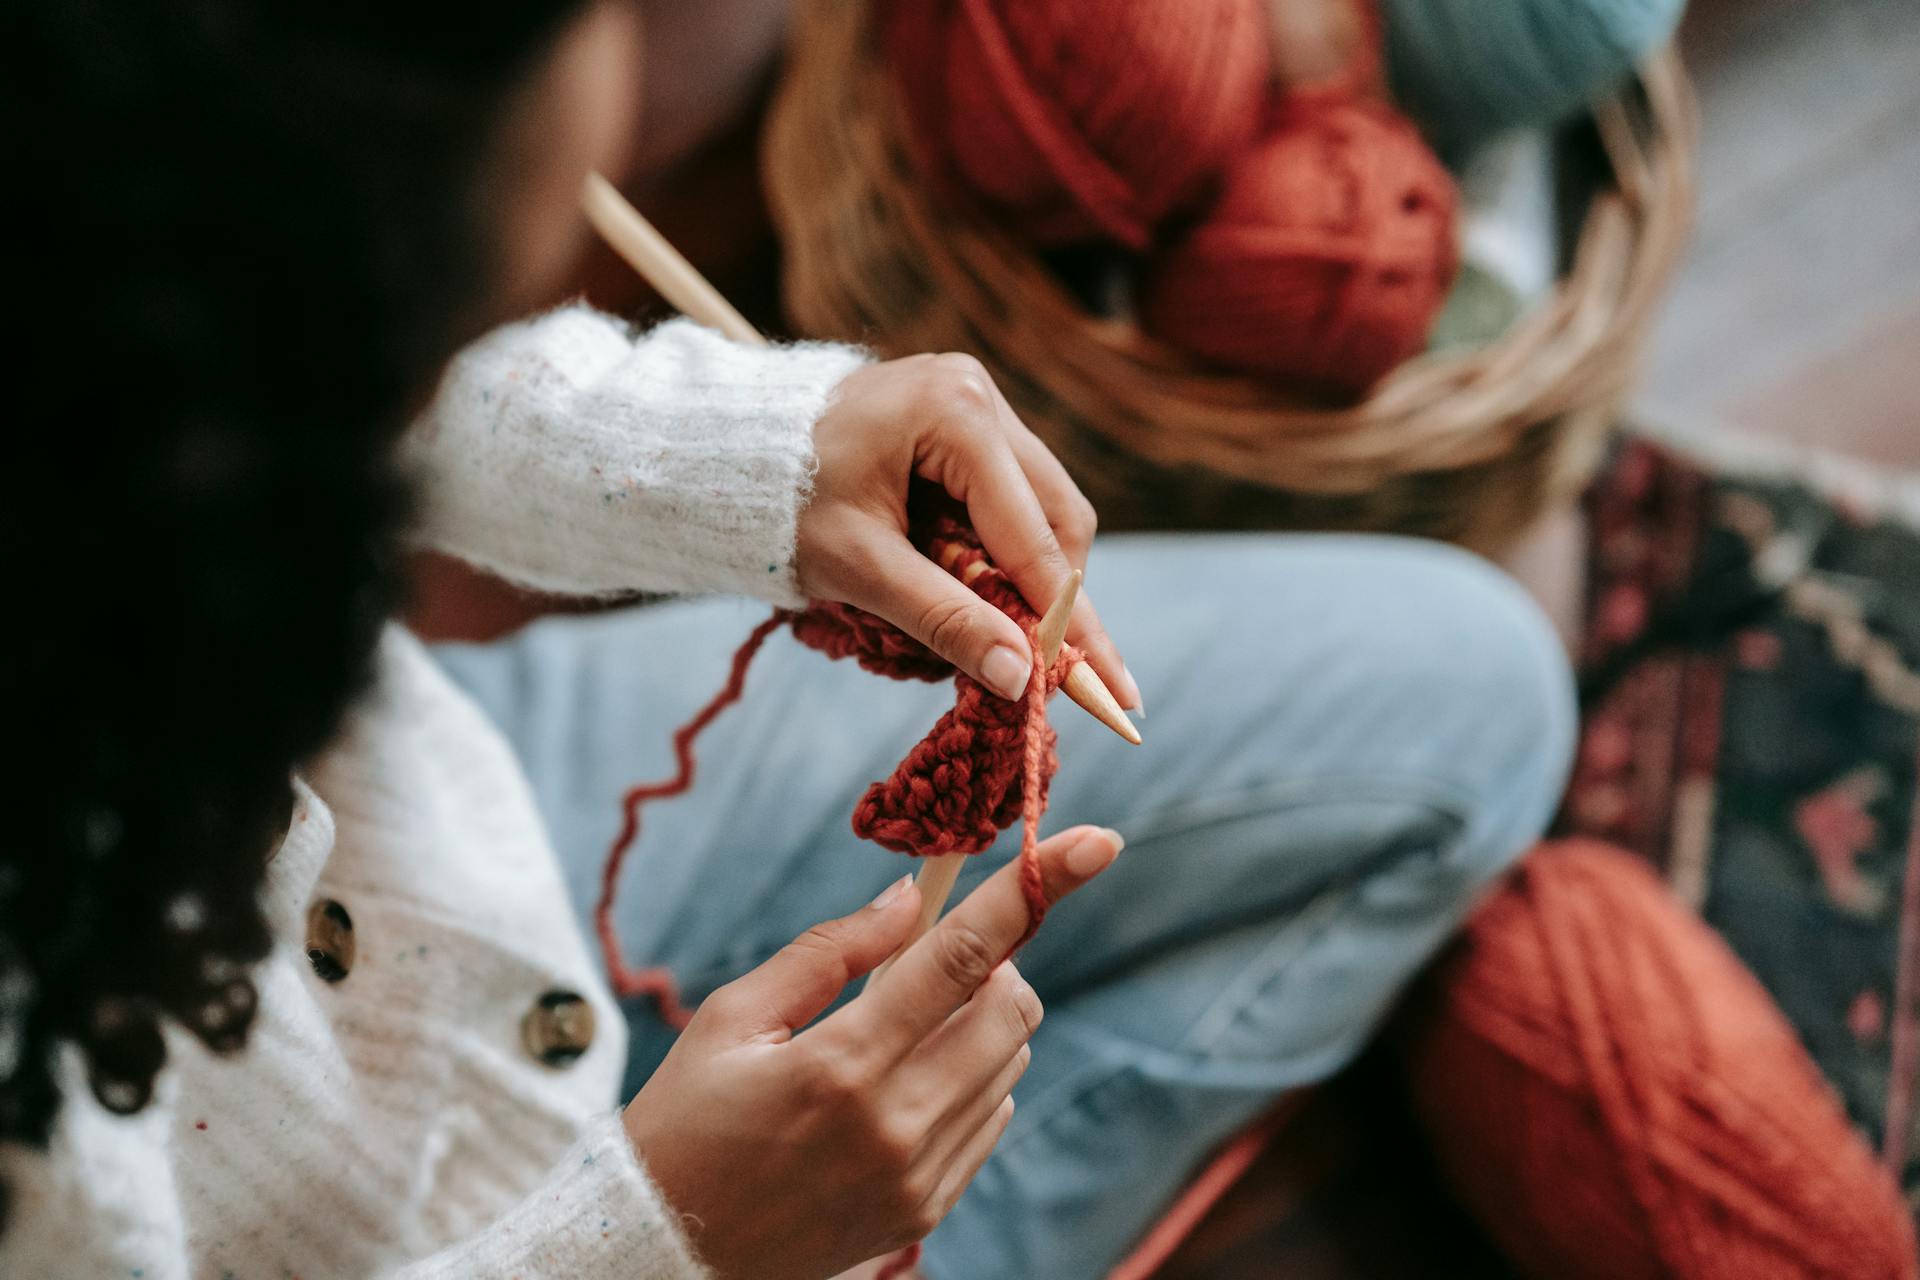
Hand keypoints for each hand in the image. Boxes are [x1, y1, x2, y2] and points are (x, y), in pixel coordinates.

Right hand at [623, 825, 1124, 1278]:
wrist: (667, 1250)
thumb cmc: (686, 1121)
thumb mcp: (730, 1018)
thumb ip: (830, 951)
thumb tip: (913, 898)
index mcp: (841, 1065)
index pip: (962, 957)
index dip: (1034, 890)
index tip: (1097, 841)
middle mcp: (896, 1125)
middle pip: (1012, 1009)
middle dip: (993, 964)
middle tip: (928, 965)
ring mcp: (918, 1177)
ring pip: (1011, 1060)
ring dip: (979, 1022)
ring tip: (898, 1032)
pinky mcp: (927, 1211)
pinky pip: (993, 1116)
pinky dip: (971, 1079)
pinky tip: (901, 1085)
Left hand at [795, 354, 1138, 708]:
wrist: (726, 451)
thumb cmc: (781, 504)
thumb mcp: (860, 568)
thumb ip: (944, 619)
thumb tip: (1022, 679)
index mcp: (957, 413)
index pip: (1034, 537)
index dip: (1071, 621)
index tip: (1110, 689)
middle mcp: (979, 393)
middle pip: (1058, 517)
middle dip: (1059, 601)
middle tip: (1070, 678)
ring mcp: (975, 401)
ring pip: (1043, 508)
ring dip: (1030, 578)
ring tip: (1013, 639)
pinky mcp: (963, 422)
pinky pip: (1009, 497)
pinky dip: (1002, 552)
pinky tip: (983, 593)